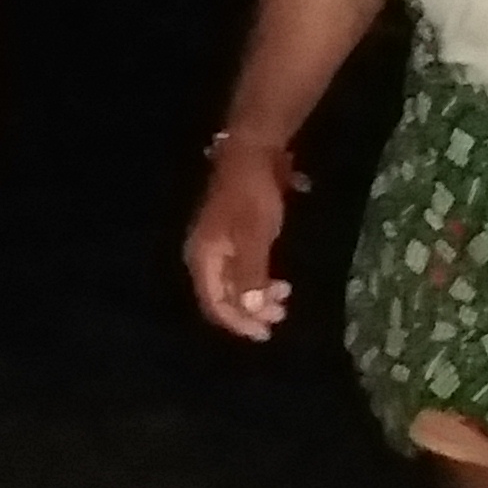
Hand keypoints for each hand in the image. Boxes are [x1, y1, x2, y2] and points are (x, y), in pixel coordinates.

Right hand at [184, 134, 300, 340]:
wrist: (252, 154)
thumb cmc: (253, 196)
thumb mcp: (254, 236)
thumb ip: (251, 274)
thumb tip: (250, 310)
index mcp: (203, 257)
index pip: (215, 303)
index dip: (238, 322)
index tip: (264, 333)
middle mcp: (205, 257)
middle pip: (223, 298)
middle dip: (251, 312)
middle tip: (281, 316)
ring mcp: (218, 248)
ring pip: (234, 286)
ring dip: (257, 298)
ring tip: (284, 299)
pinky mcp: (232, 239)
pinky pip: (242, 272)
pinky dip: (259, 282)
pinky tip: (277, 283)